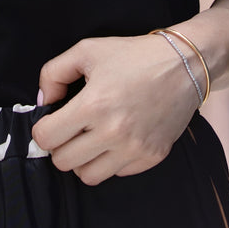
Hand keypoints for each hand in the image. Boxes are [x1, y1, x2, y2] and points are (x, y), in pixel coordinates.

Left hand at [33, 35, 201, 185]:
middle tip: (71, 130)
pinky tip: (116, 139)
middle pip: (63, 162)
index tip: (53, 120)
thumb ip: (53, 74)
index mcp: (93, 105)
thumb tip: (42, 103)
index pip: (46, 138)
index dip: (43, 129)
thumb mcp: (86, 51)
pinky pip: (117, 173)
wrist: (185, 63)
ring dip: (83, 160)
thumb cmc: (134, 55)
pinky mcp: (152, 156)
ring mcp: (135, 148)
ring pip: (88, 176)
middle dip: (61, 146)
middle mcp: (113, 132)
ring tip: (91, 139)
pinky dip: (111, 160)